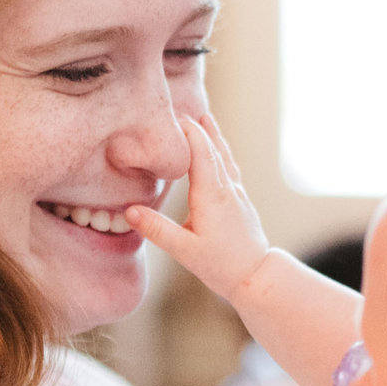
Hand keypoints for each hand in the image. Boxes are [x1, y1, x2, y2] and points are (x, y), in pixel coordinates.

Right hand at [126, 115, 274, 305]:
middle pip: (212, 147)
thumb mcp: (185, 251)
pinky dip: (221, 151)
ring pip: (224, 155)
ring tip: (204, 116)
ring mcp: (236, 192)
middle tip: (179, 108)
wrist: (257, 276)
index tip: (170, 115)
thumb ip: (157, 230)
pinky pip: (229, 167)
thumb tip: (129, 211)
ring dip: (212, 135)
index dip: (186, 131)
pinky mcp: (240, 200)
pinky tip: (220, 149)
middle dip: (196, 127)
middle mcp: (226, 187)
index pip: (199, 151)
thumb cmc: (222, 265)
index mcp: (211, 194)